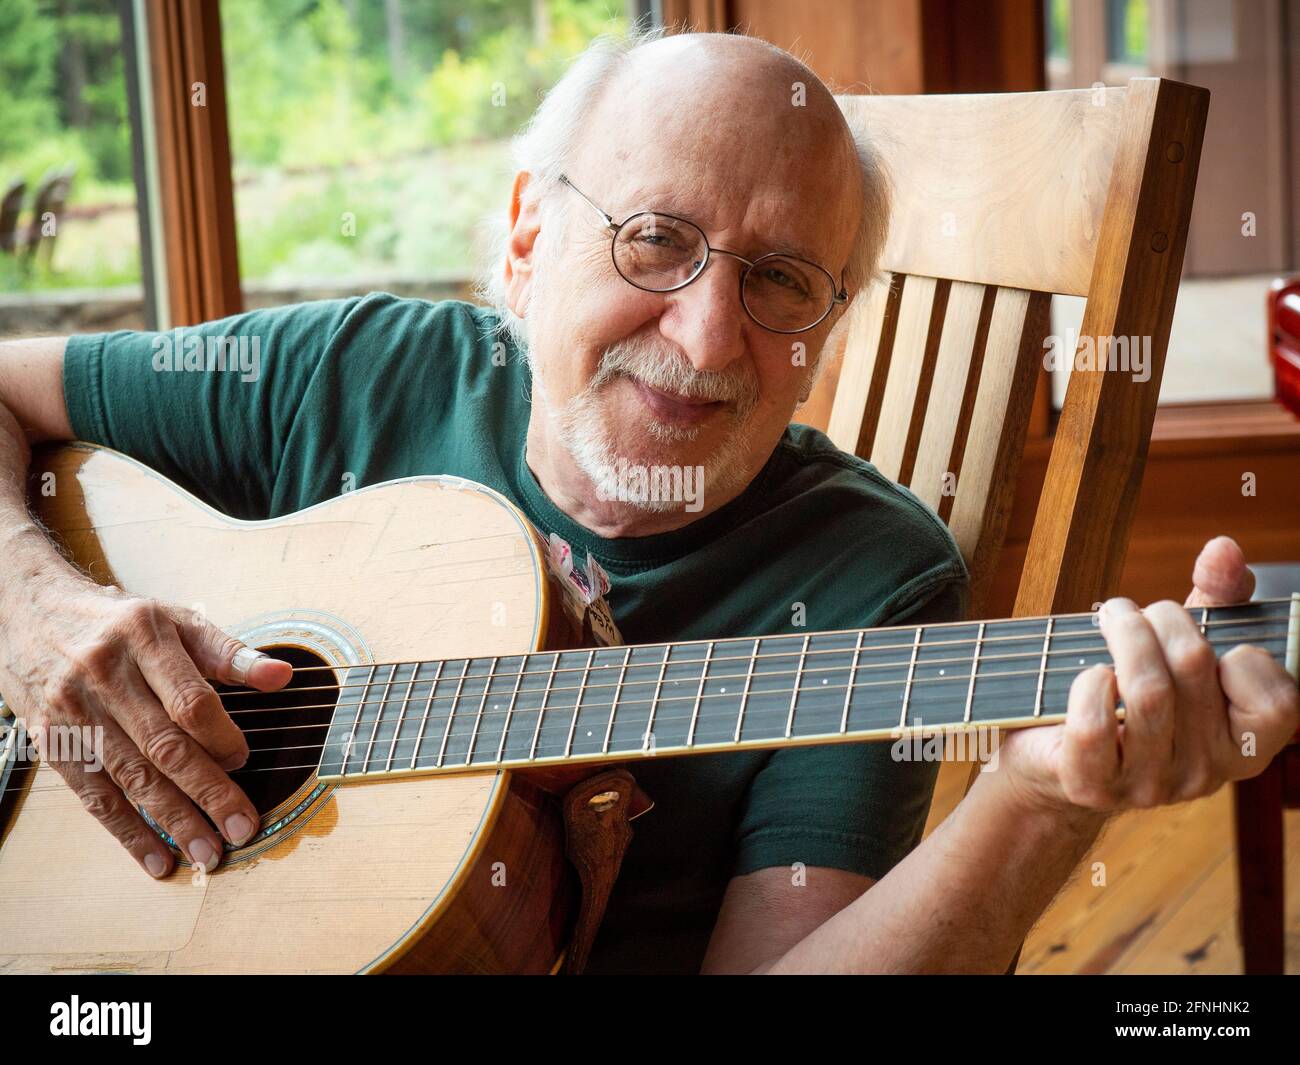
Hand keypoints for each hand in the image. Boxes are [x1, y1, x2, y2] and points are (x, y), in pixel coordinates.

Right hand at [0, 577, 290, 877]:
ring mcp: (75, 712)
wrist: (31, 613)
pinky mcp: (53, 743)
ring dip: (173, 820)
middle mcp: (106, 675)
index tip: (245, 760)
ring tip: (207, 853)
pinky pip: (94, 795)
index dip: (221, 736)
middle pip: (163, 745)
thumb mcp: (175, 620)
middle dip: (208, 791)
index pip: (189, 699)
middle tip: (241, 828)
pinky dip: (127, 832)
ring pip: (130, 776)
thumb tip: (281, 676)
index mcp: (144, 637)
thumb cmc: (119, 622)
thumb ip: (228, 653)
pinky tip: (156, 858)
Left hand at [999, 536, 1298, 818]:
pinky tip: (1090, 673)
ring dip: (1122, 634)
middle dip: (1161, 618)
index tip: (1206, 641)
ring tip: (1110, 619)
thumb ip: (1217, 596)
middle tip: (1134, 612)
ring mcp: (1148, 785)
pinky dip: (1088, 685)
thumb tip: (1223, 549)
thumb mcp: (1182, 643)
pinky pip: (1094, 724)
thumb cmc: (1130, 693)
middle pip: (1196, 667)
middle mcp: (1204, 774)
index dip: (1243, 656)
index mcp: (1243, 747)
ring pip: (1147, 690)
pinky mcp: (1091, 785)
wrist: (1054, 755)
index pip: (1279, 702)